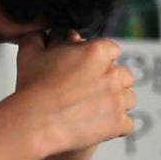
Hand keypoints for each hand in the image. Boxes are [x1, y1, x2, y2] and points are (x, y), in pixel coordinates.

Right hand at [10, 36, 135, 159]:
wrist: (34, 122)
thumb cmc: (32, 88)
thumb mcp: (31, 52)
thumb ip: (39, 36)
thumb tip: (42, 32)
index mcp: (97, 52)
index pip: (112, 50)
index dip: (100, 59)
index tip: (88, 68)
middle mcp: (113, 74)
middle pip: (123, 75)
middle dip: (110, 81)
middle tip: (90, 90)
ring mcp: (118, 100)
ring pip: (129, 99)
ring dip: (116, 103)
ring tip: (94, 109)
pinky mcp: (117, 124)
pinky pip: (127, 124)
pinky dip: (116, 126)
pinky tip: (99, 125)